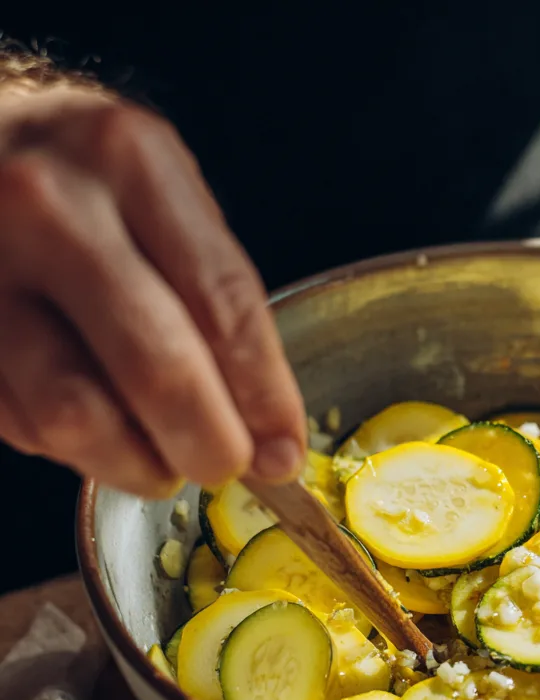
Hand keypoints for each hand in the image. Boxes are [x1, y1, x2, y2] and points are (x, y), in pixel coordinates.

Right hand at [0, 87, 305, 497]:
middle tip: (226, 468)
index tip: (283, 452)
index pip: (223, 306)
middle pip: (156, 369)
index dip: (264, 398)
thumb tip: (268, 433)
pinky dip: (71, 447)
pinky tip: (91, 425)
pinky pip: (21, 422)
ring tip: (159, 464)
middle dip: (208, 445)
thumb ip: (214, 298)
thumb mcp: (160, 196)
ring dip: (136, 464)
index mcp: (132, 162)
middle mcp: (51, 207)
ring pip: (76, 415)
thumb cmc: (81, 178)